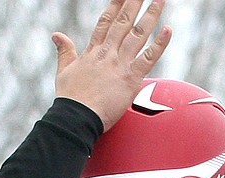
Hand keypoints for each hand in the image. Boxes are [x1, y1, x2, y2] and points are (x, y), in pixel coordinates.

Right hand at [53, 0, 171, 130]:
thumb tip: (57, 35)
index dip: (115, 5)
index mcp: (93, 51)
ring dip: (151, 15)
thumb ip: (64, 51)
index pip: (105, 22)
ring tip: (160, 0)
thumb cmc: (70, 100)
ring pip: (138, 33)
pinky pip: (149, 57)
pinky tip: (168, 29)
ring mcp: (120, 64)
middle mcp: (108, 53)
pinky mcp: (131, 78)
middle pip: (124, 21)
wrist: (77, 118)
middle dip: (134, 3)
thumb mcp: (64, 71)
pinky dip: (160, 44)